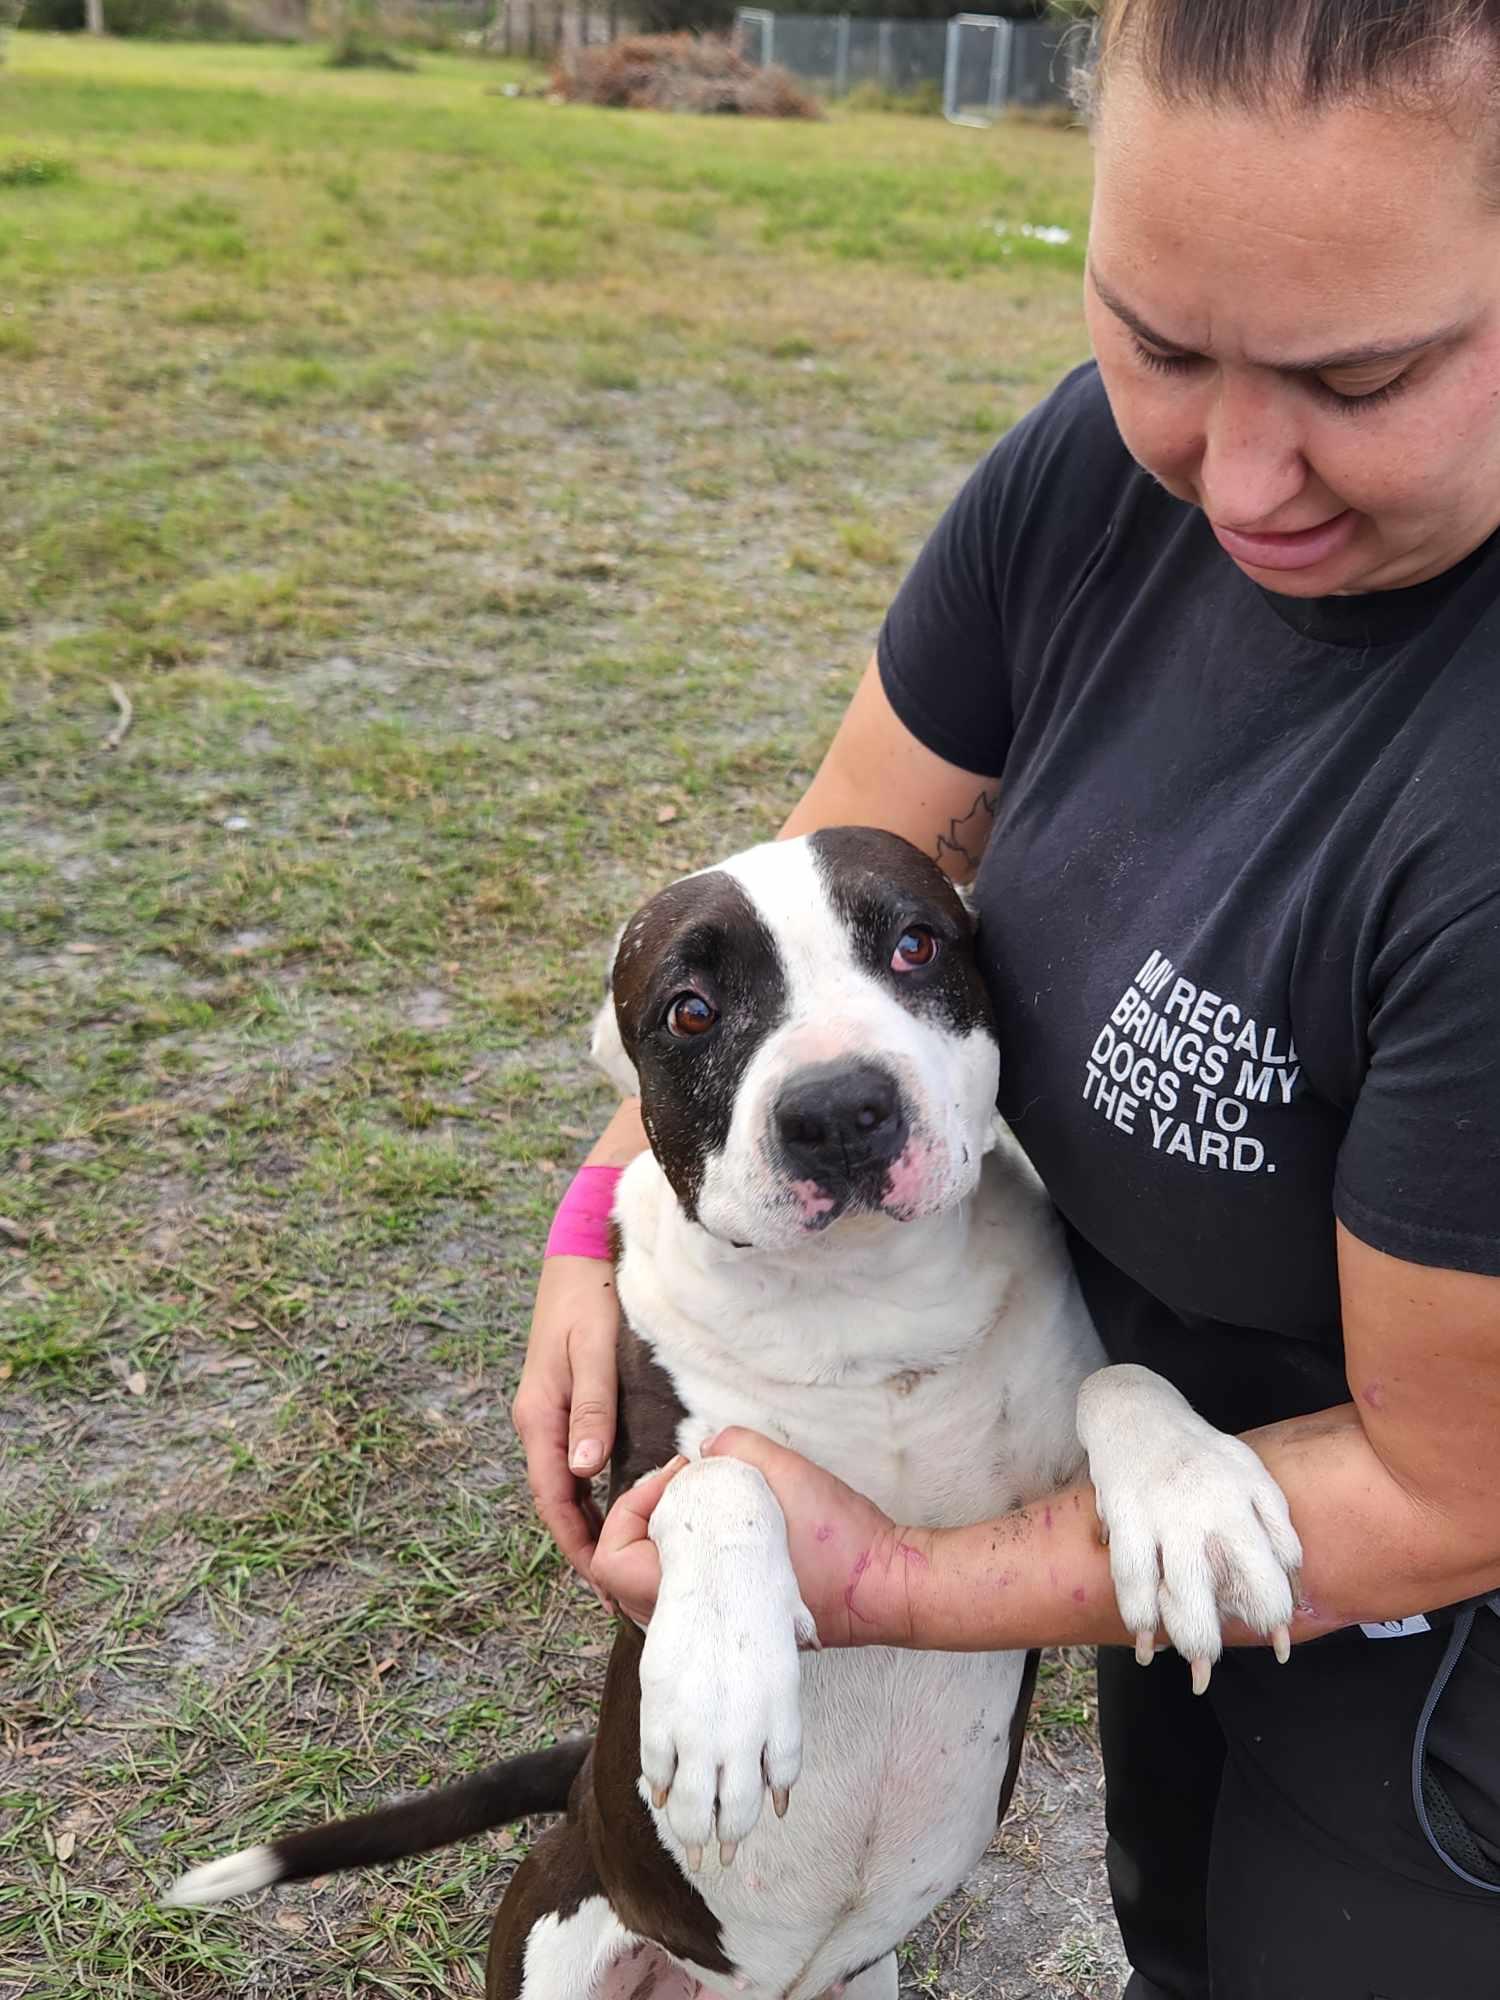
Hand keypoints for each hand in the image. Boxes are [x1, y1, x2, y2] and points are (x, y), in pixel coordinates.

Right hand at [511, 1254, 620, 1578]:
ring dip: (587, 1526)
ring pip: (565, 1486)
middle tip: (618, 1594)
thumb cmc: (590, 1299)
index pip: (554, 1498)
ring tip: (620, 1567)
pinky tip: (616, 1512)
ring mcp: (550, 1414)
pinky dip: (591, 1496)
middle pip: (557, 1501)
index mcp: (538, 1417)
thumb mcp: (592, 1351)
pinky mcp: (567, 1404)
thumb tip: (582, 1470)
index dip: (577, 1544)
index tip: (603, 1583)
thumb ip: (590, 1408)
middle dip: (582, 1547)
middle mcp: (538, 1422)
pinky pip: (574, 1464)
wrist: (580, 1255)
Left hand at [594, 1430, 905, 1646]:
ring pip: (653, 1588)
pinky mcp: (738, 1627)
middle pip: (623, 1576)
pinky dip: (690, 1561)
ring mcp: (717, 1629)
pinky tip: (725, 1530)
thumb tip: (707, 1447)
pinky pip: (687, 1597)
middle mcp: (696, 1622)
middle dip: (644, 1520)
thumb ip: (732, 1447)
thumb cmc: (838, 1541)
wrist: (888, 1588)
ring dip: (666, 1541)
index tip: (676, 1477)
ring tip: (706, 1503)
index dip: (631, 1507)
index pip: (611, 1560)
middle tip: (685, 1485)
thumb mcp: (781, 1470)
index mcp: (694, 1591)